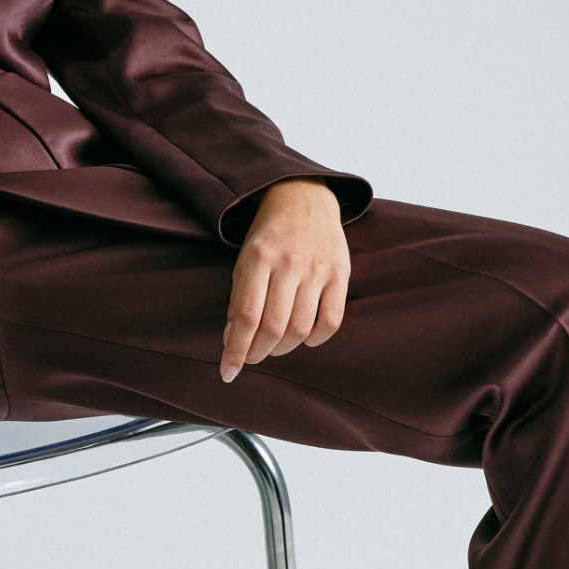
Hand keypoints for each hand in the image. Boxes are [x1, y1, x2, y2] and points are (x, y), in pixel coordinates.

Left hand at [220, 178, 349, 381]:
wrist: (303, 196)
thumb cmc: (268, 234)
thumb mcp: (244, 258)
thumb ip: (239, 297)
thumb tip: (232, 340)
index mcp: (258, 256)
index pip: (245, 316)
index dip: (236, 350)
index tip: (228, 372)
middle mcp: (289, 262)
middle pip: (273, 327)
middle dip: (257, 353)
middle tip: (251, 357)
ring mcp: (318, 268)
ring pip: (300, 328)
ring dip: (283, 349)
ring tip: (274, 346)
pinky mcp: (340, 273)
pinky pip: (331, 321)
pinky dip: (315, 339)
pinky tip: (303, 338)